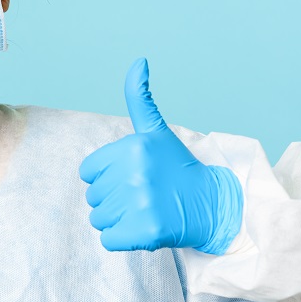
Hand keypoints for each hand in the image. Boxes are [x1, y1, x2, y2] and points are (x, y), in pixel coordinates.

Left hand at [78, 58, 242, 253]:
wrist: (212, 205)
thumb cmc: (177, 167)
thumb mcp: (156, 131)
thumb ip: (139, 98)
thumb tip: (138, 61)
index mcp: (132, 149)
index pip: (88, 172)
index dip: (106, 177)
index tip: (133, 176)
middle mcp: (135, 174)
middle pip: (93, 197)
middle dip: (114, 199)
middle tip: (144, 194)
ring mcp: (141, 204)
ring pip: (99, 219)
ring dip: (118, 220)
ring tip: (146, 210)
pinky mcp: (146, 233)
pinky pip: (109, 240)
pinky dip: (123, 239)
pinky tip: (144, 228)